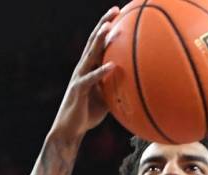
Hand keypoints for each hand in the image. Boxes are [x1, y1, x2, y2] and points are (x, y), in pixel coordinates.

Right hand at [50, 7, 118, 141]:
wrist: (71, 129)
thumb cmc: (89, 113)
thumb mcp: (107, 97)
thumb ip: (117, 86)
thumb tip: (137, 83)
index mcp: (90, 68)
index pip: (99, 43)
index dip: (107, 28)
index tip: (119, 13)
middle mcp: (83, 68)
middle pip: (93, 42)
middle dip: (103, 25)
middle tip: (115, 10)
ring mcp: (79, 77)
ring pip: (89, 55)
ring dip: (99, 41)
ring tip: (109, 28)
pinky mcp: (78, 90)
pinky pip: (91, 79)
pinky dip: (101, 72)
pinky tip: (112, 65)